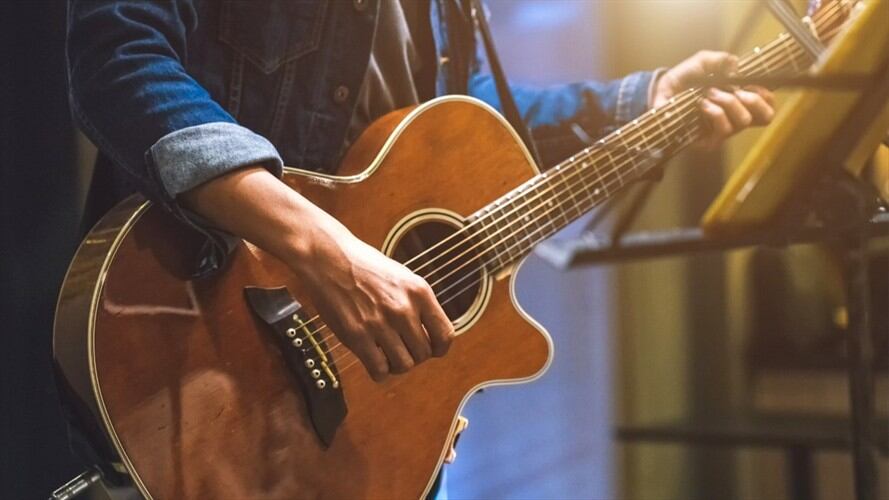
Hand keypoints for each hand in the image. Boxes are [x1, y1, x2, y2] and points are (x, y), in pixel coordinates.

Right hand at [290, 216, 453, 381]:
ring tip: (386, 353)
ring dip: (396, 365)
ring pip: (403, 366)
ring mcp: (380, 323)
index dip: (439, 348)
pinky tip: (372, 359)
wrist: (328, 257)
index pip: (445, 336)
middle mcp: (403, 308)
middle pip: (423, 354)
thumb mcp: (402, 277)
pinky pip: (379, 370)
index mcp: (419, 292)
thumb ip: (418, 304)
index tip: (430, 349)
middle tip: (400, 347)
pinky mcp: (357, 335)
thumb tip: (432, 335)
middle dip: (414, 355)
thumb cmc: (363, 266)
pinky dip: (379, 371)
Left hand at [652, 50, 775, 149]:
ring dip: (728, 102)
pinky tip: (702, 104)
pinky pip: (724, 129)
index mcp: (740, 101)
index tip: (751, 83)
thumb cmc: (684, 79)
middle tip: (736, 90)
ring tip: (709, 93)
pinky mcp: (709, 142)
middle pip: (765, 117)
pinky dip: (716, 112)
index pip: (768, 106)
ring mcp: (723, 131)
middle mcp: (735, 118)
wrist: (661, 91)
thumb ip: (721, 60)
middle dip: (753, 99)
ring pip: (743, 121)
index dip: (767, 96)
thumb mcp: (703, 62)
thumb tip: (736, 66)